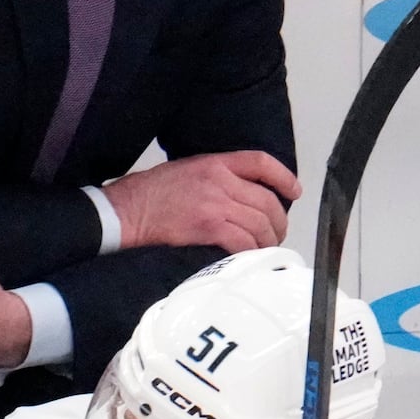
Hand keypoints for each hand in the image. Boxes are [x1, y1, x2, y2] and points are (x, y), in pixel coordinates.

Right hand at [102, 151, 299, 253]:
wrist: (125, 212)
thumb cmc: (150, 193)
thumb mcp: (186, 169)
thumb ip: (216, 176)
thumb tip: (242, 194)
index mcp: (214, 162)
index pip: (260, 162)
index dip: (283, 177)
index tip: (294, 191)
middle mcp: (220, 181)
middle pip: (266, 201)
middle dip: (278, 221)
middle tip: (276, 234)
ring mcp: (215, 205)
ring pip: (260, 224)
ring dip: (267, 240)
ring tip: (263, 249)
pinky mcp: (208, 229)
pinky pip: (243, 242)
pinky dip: (250, 251)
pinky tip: (247, 256)